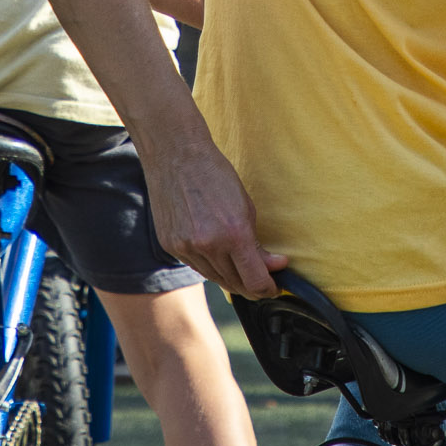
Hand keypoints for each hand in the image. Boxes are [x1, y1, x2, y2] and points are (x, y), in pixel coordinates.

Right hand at [145, 134, 287, 296]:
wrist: (176, 156)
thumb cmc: (216, 175)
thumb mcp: (246, 207)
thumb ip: (258, 243)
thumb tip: (274, 266)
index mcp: (234, 234)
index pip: (255, 281)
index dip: (268, 289)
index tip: (274, 286)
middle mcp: (209, 246)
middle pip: (236, 284)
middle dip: (252, 286)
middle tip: (262, 279)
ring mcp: (186, 248)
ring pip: (215, 278)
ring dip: (231, 277)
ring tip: (240, 267)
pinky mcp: (171, 246)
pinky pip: (196, 267)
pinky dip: (209, 265)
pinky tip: (216, 254)